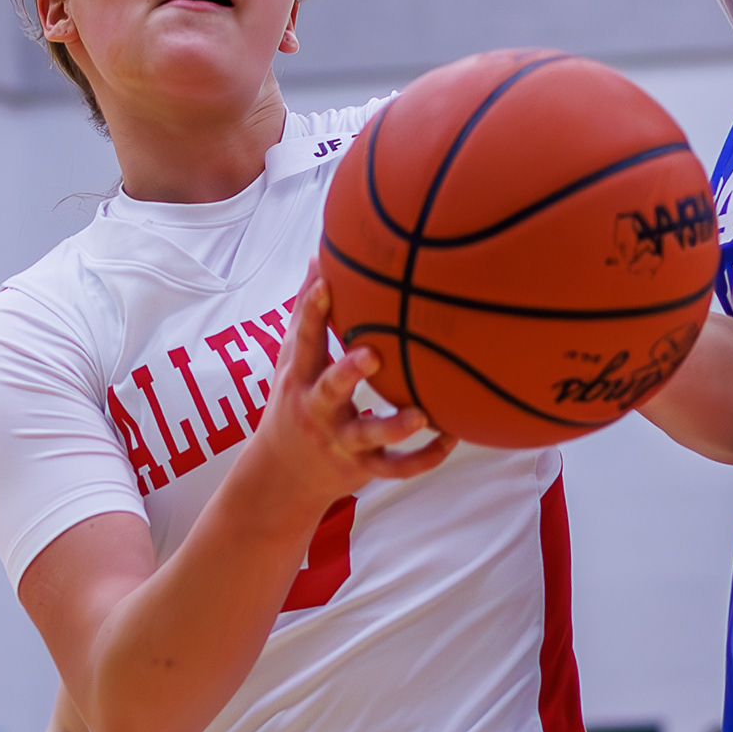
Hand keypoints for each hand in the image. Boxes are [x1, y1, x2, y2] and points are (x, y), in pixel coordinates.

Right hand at [246, 262, 455, 519]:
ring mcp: (340, 441)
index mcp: (300, 378)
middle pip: (329, 390)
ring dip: (394, 426)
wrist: (282, 474)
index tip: (326, 284)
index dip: (311, 313)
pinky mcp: (362, 467)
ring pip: (367, 436)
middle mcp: (317, 409)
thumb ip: (306, 313)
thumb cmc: (294, 400)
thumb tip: (317, 257)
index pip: (303, 341)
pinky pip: (395, 467)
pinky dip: (423, 458)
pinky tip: (450, 438)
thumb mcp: (292, 360)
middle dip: (348, 374)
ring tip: (422, 415)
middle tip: (372, 355)